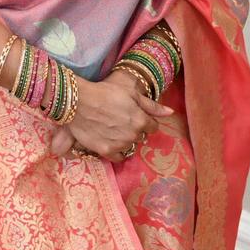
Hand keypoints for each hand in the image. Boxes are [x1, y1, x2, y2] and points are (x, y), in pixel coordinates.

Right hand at [49, 68, 173, 160]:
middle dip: (135, 129)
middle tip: (121, 119)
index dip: (145, 120)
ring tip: (113, 128)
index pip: (153, 127)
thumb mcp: (131, 92)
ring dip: (125, 139)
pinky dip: (116, 150)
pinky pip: (118, 157)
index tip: (135, 115)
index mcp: (141, 120)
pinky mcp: (106, 151)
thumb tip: (170, 113)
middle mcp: (133, 136)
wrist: (79, 101)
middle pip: (141, 136)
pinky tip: (109, 141)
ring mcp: (119, 145)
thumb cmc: (105, 92)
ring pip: (129, 146)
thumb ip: (152, 105)